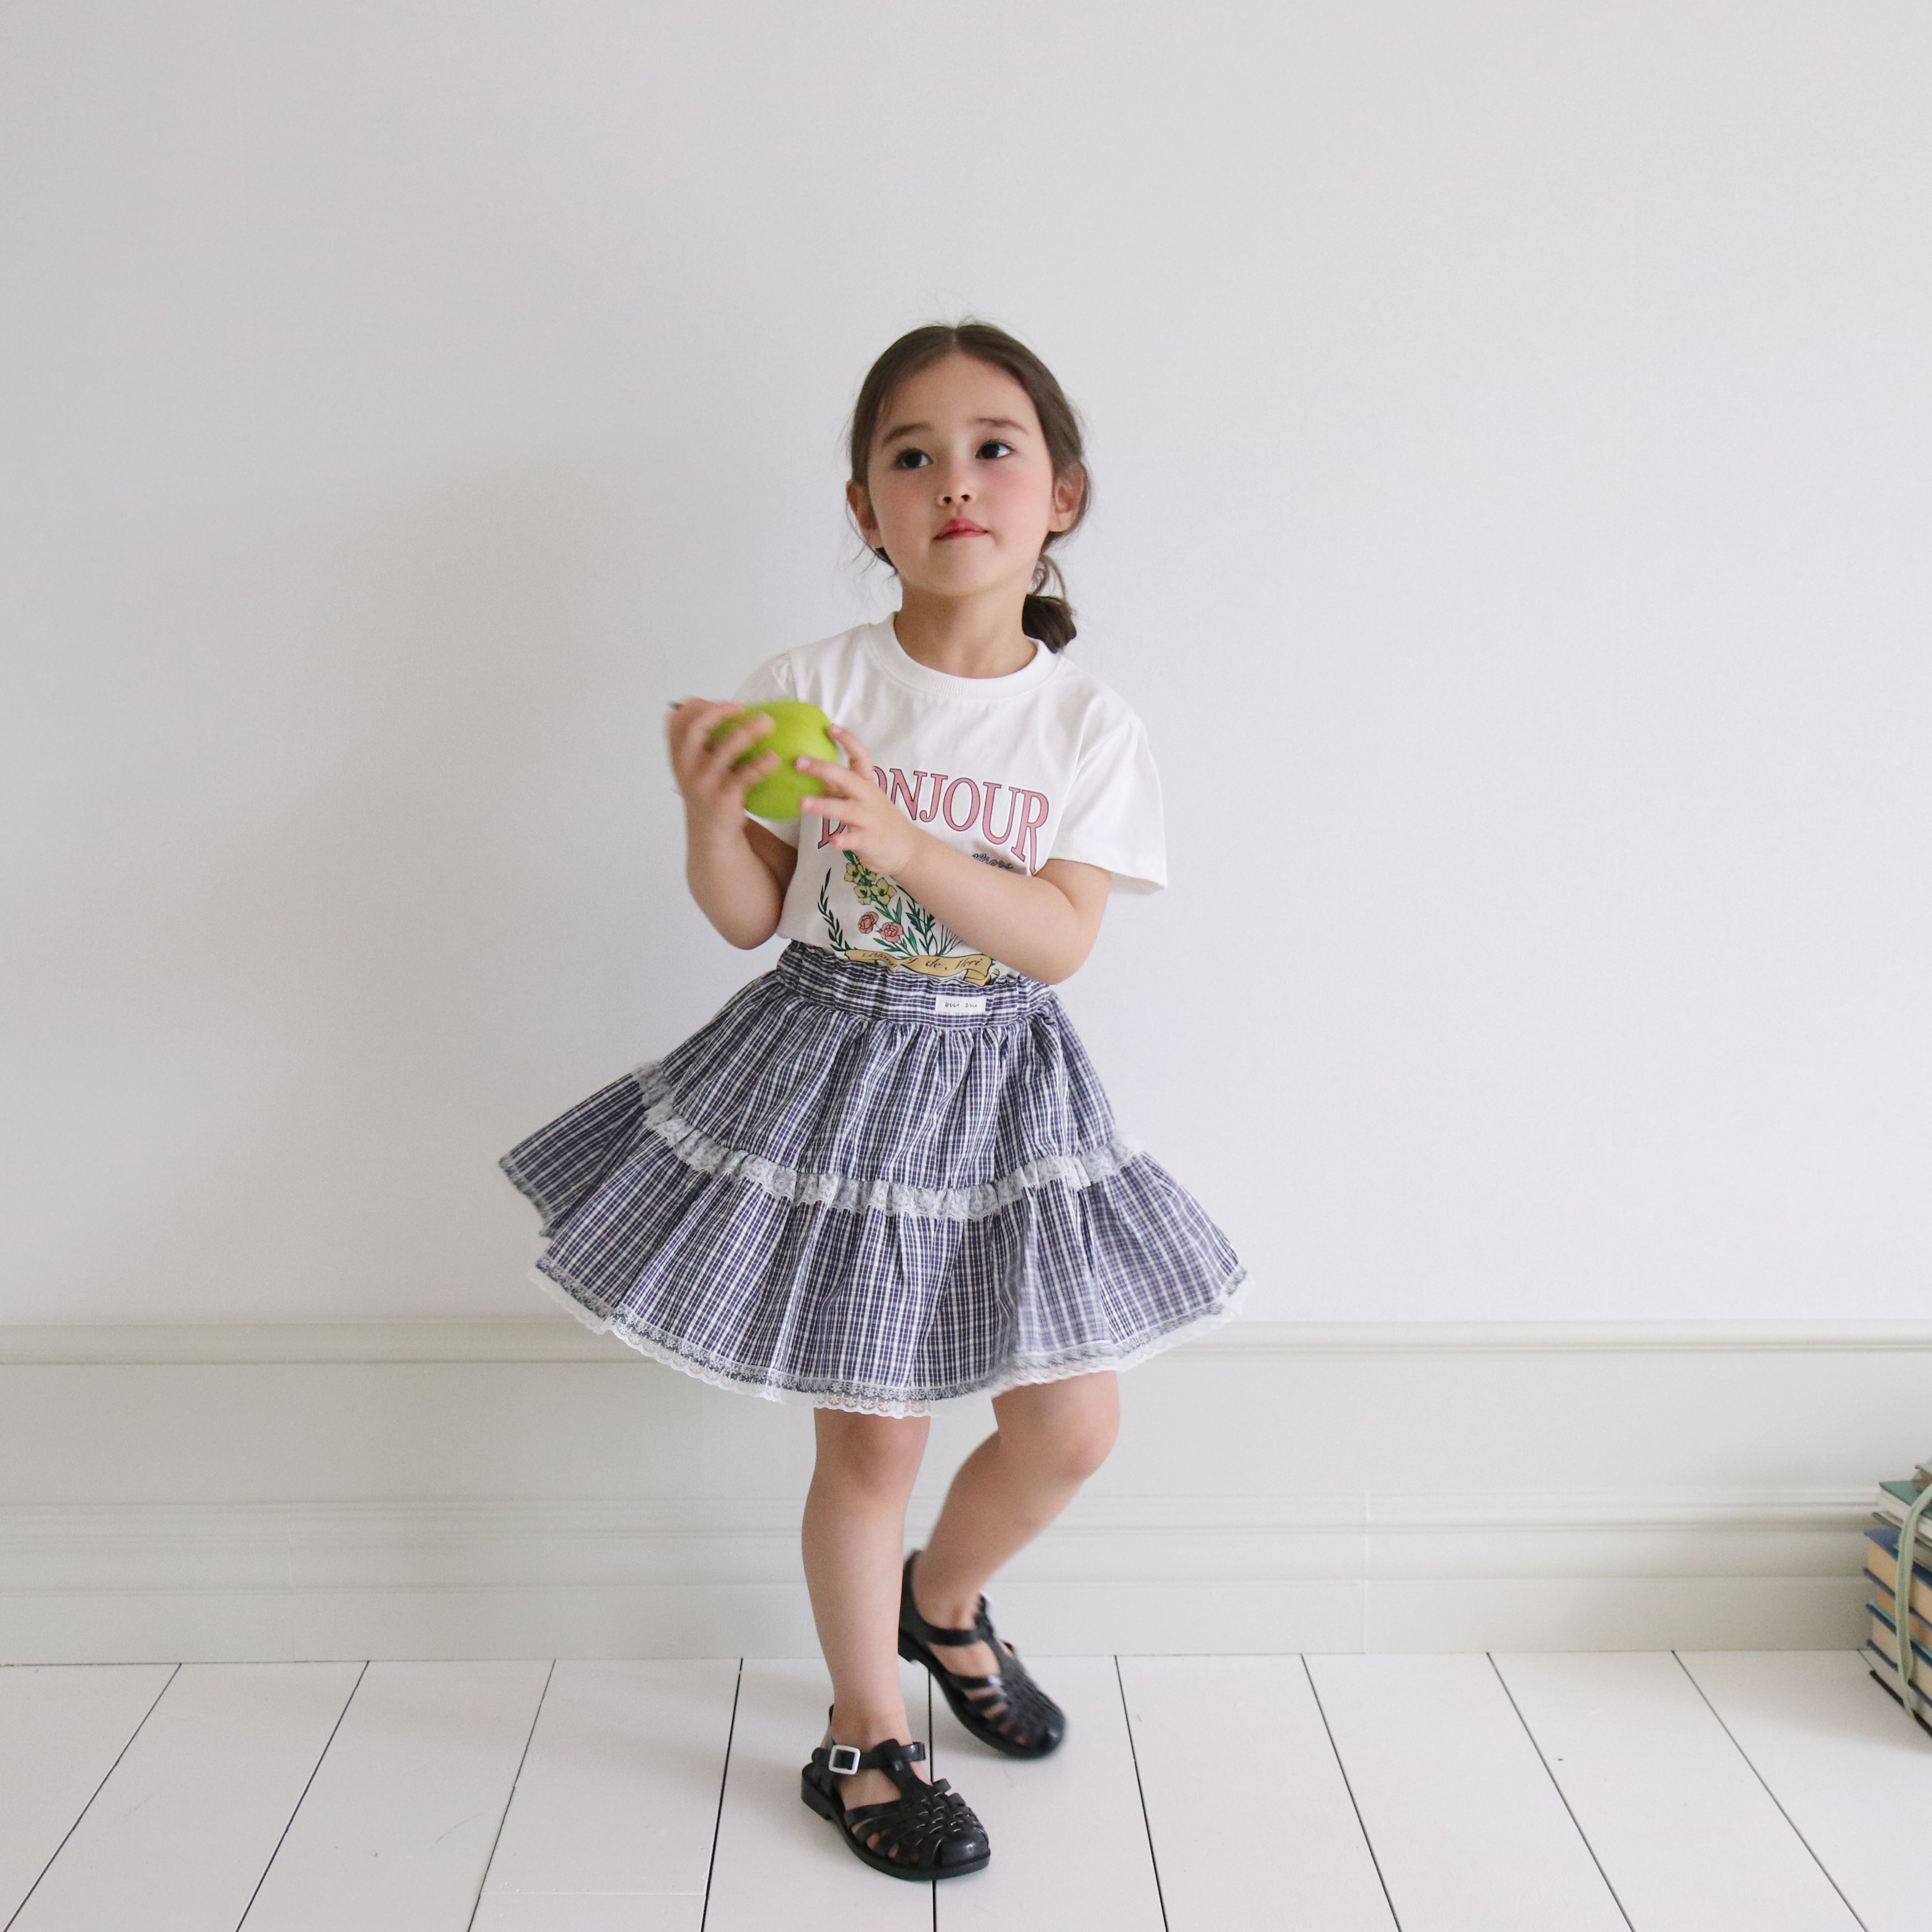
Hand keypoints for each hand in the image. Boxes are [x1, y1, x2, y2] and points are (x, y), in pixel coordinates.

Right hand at [665, 698, 778, 834]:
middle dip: (719, 712)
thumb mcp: (696, 766)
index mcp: (678, 755)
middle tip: (743, 708)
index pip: (676, 721)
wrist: (711, 833)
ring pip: (725, 749)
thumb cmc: (709, 790)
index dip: (697, 706)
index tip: (722, 703)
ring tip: (768, 722)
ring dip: (749, 732)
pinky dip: (762, 764)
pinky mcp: (723, 798)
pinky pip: (745, 776)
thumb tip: (729, 708)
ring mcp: (703, 783)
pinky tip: (774, 757)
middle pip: (695, 729)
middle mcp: (686, 767)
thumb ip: (703, 741)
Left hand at [795, 724, 923, 875]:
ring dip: (824, 805)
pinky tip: (833, 841)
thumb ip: (840, 786)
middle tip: (798, 761)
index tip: (831, 727)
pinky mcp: (871, 841)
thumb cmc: (878, 820)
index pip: (861, 757)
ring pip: (846, 809)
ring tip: (802, 803)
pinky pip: (856, 839)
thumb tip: (812, 769)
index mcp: (867, 784)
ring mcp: (870, 819)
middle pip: (847, 778)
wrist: (908, 849)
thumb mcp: (861, 798)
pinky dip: (845, 840)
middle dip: (823, 768)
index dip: (848, 741)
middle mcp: (869, 798)